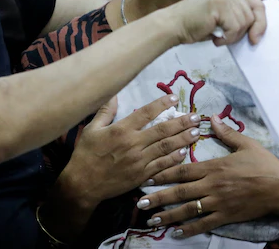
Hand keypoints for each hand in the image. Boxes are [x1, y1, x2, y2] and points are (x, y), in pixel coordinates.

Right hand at [55, 94, 201, 210]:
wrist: (83, 185)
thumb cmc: (86, 155)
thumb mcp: (92, 129)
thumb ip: (105, 111)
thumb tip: (113, 92)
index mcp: (121, 130)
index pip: (146, 113)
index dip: (162, 104)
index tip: (175, 98)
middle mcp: (133, 144)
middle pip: (162, 130)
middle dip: (181, 122)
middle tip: (196, 116)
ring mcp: (139, 161)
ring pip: (165, 148)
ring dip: (183, 139)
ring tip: (196, 132)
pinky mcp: (141, 176)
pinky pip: (162, 166)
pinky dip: (174, 158)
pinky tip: (184, 152)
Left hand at [136, 114, 278, 237]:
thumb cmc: (263, 163)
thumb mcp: (245, 143)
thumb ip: (226, 132)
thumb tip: (212, 117)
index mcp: (214, 166)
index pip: (183, 170)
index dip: (163, 173)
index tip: (147, 176)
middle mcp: (212, 185)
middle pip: (179, 192)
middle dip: (158, 197)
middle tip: (139, 203)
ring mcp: (218, 202)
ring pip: (188, 210)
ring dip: (168, 216)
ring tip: (151, 221)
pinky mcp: (226, 216)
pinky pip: (204, 224)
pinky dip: (189, 229)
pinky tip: (176, 232)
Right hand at [165, 0, 266, 46]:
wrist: (173, 25)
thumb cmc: (197, 23)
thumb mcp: (223, 13)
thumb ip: (239, 13)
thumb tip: (260, 28)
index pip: (257, 4)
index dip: (261, 23)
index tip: (256, 38)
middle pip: (253, 14)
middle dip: (244, 32)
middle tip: (228, 38)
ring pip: (245, 23)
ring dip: (233, 36)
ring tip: (218, 36)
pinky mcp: (218, 4)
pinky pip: (235, 28)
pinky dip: (227, 39)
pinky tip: (215, 38)